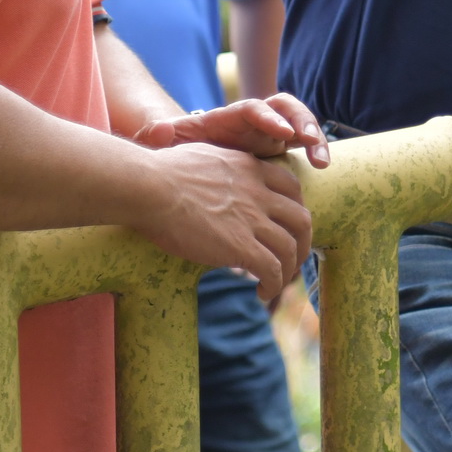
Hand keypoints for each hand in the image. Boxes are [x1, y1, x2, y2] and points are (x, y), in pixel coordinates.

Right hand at [126, 144, 313, 300]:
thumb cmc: (160, 172)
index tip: (287, 226)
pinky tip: (261, 293)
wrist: (148, 187)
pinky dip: (274, 284)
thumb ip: (222, 169)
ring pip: (290, 248)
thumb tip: (215, 180)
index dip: (295, 209)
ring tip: (275, 283)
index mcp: (250, 168)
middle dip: (303, 243)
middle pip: (301, 219)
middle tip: (293, 259)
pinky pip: (272, 269)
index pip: (292, 187)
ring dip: (288, 270)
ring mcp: (252, 219)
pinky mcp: (240, 246)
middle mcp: (258, 192)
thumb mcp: (204, 157)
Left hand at [136, 94, 331, 168]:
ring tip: (322, 160)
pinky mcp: (282, 146)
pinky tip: (322, 169)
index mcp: (231, 117)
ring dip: (314, 138)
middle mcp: (257, 119)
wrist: (195, 156)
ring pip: (300, 124)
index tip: (280, 133)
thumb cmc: (186, 148)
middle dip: (300, 121)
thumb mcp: (174, 142)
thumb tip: (157, 131)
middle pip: (284, 107)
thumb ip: (162, 135)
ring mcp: (272, 131)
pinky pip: (306, 143)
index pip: (253, 108)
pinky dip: (316, 151)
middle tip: (311, 140)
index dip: (268, 118)